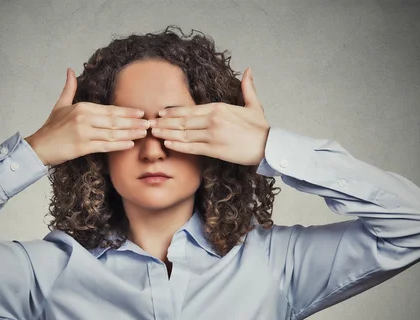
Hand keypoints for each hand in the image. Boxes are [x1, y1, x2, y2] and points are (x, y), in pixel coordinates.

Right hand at [25, 68, 149, 166]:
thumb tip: (70, 70)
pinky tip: (130, 144)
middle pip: (114, 120)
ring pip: (112, 133)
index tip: (140, 112)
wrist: (38, 147)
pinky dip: (118, 145)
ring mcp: (84, 133)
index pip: (110, 109)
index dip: (127, 111)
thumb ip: (69, 88)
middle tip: (149, 123)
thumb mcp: (60, 105)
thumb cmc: (51, 127)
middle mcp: (84, 119)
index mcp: (82, 107)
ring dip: (130, 133)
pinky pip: (105, 146)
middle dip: (133, 122)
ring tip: (144, 133)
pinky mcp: (82, 147)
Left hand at [149, 67, 269, 165]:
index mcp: (219, 108)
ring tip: (154, 133)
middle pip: (183, 121)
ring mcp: (212, 135)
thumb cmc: (261, 128)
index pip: (190, 109)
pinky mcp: (215, 149)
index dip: (173, 111)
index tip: (161, 113)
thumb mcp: (254, 105)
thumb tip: (248, 70)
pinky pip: (192, 147)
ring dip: (167, 133)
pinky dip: (178, 145)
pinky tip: (168, 144)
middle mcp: (213, 120)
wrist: (269, 146)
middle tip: (150, 124)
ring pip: (184, 134)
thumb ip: (247, 88)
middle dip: (165, 122)